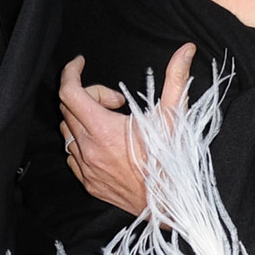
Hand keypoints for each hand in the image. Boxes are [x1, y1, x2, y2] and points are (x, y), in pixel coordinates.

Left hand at [58, 44, 195, 217]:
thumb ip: (176, 78)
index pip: (70, 92)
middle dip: (89, 95)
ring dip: (84, 119)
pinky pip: (72, 154)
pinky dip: (83, 141)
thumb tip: (186, 50)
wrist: (170, 203)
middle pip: (68, 108)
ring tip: (112, 122)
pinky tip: (105, 144)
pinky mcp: (87, 182)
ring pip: (68, 130)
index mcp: (104, 129)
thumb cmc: (171, 161)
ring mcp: (85, 167)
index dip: (71, 72)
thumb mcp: (173, 115)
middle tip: (116, 100)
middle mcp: (88, 148)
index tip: (80, 63)